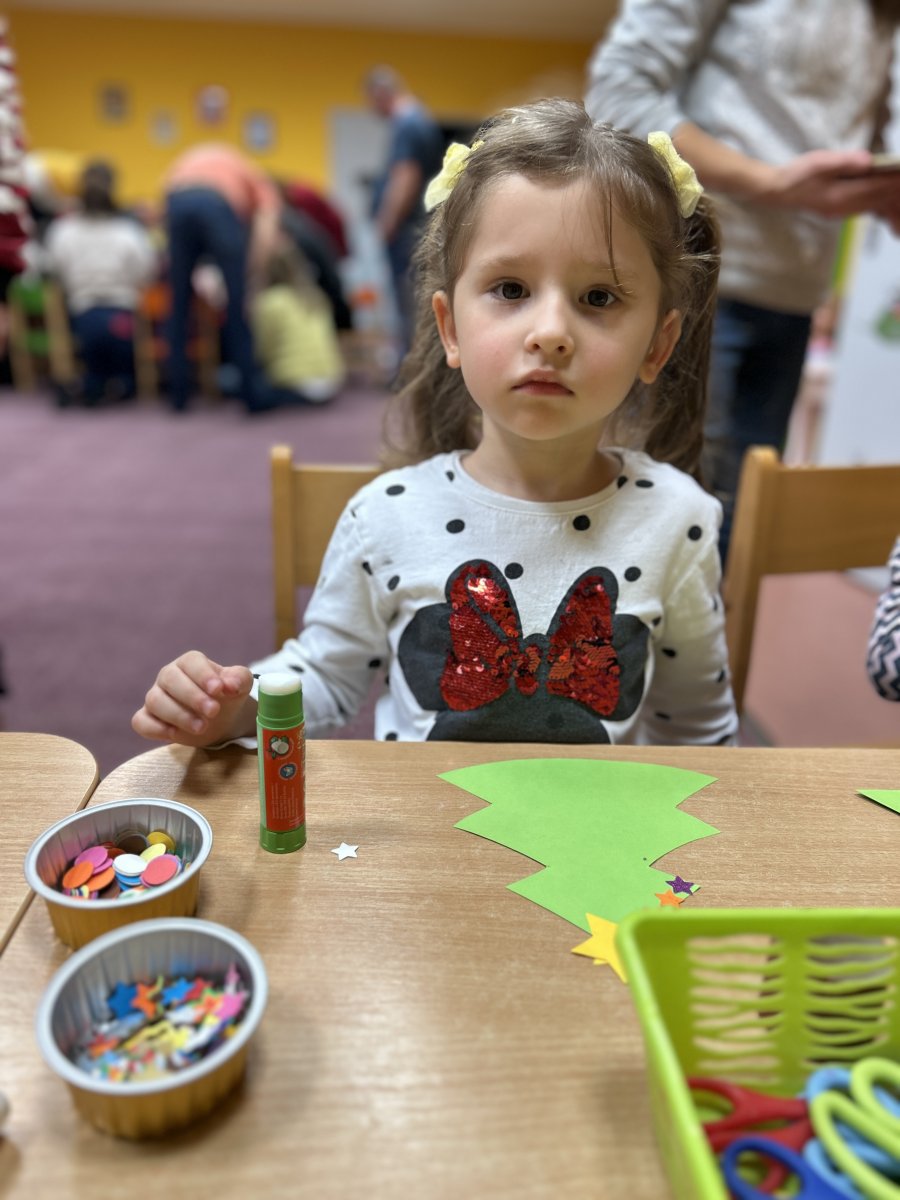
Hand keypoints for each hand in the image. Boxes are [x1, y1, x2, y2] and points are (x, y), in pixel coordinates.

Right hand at [132, 651, 254, 746]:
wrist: (220, 718)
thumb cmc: (227, 695)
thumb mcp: (240, 685)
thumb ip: (238, 679)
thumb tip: (231, 685)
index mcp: (190, 663)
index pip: (191, 662)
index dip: (203, 675)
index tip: (218, 690)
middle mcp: (168, 676)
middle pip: (170, 679)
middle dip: (192, 696)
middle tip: (213, 712)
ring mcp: (156, 696)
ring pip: (155, 701)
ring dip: (178, 715)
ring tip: (202, 727)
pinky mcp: (148, 718)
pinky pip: (141, 721)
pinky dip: (155, 728)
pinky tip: (175, 734)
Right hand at [758, 149, 899, 218]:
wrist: (776, 191)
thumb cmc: (796, 174)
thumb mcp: (820, 162)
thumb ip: (846, 161)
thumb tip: (869, 161)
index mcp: (841, 196)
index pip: (876, 188)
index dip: (894, 181)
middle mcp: (843, 208)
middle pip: (878, 201)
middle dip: (895, 194)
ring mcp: (840, 211)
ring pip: (872, 208)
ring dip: (888, 203)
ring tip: (898, 198)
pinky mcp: (837, 210)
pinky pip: (863, 209)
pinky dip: (877, 205)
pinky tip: (882, 200)